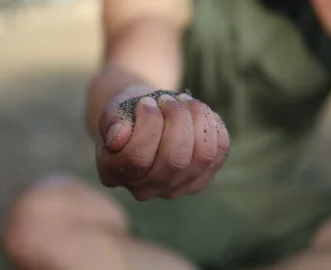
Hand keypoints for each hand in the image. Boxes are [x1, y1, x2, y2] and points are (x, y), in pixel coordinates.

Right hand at [95, 86, 229, 200]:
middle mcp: (143, 190)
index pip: (136, 158)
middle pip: (174, 161)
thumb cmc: (127, 113)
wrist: (144, 118)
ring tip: (184, 101)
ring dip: (197, 120)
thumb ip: (111, 120)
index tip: (146, 102)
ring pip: (201, 158)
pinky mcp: (200, 180)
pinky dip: (213, 126)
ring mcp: (175, 189)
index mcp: (113, 173)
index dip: (147, 125)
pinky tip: (197, 113)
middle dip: (177, 119)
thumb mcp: (113, 109)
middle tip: (168, 99)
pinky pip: (219, 153)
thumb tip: (119, 136)